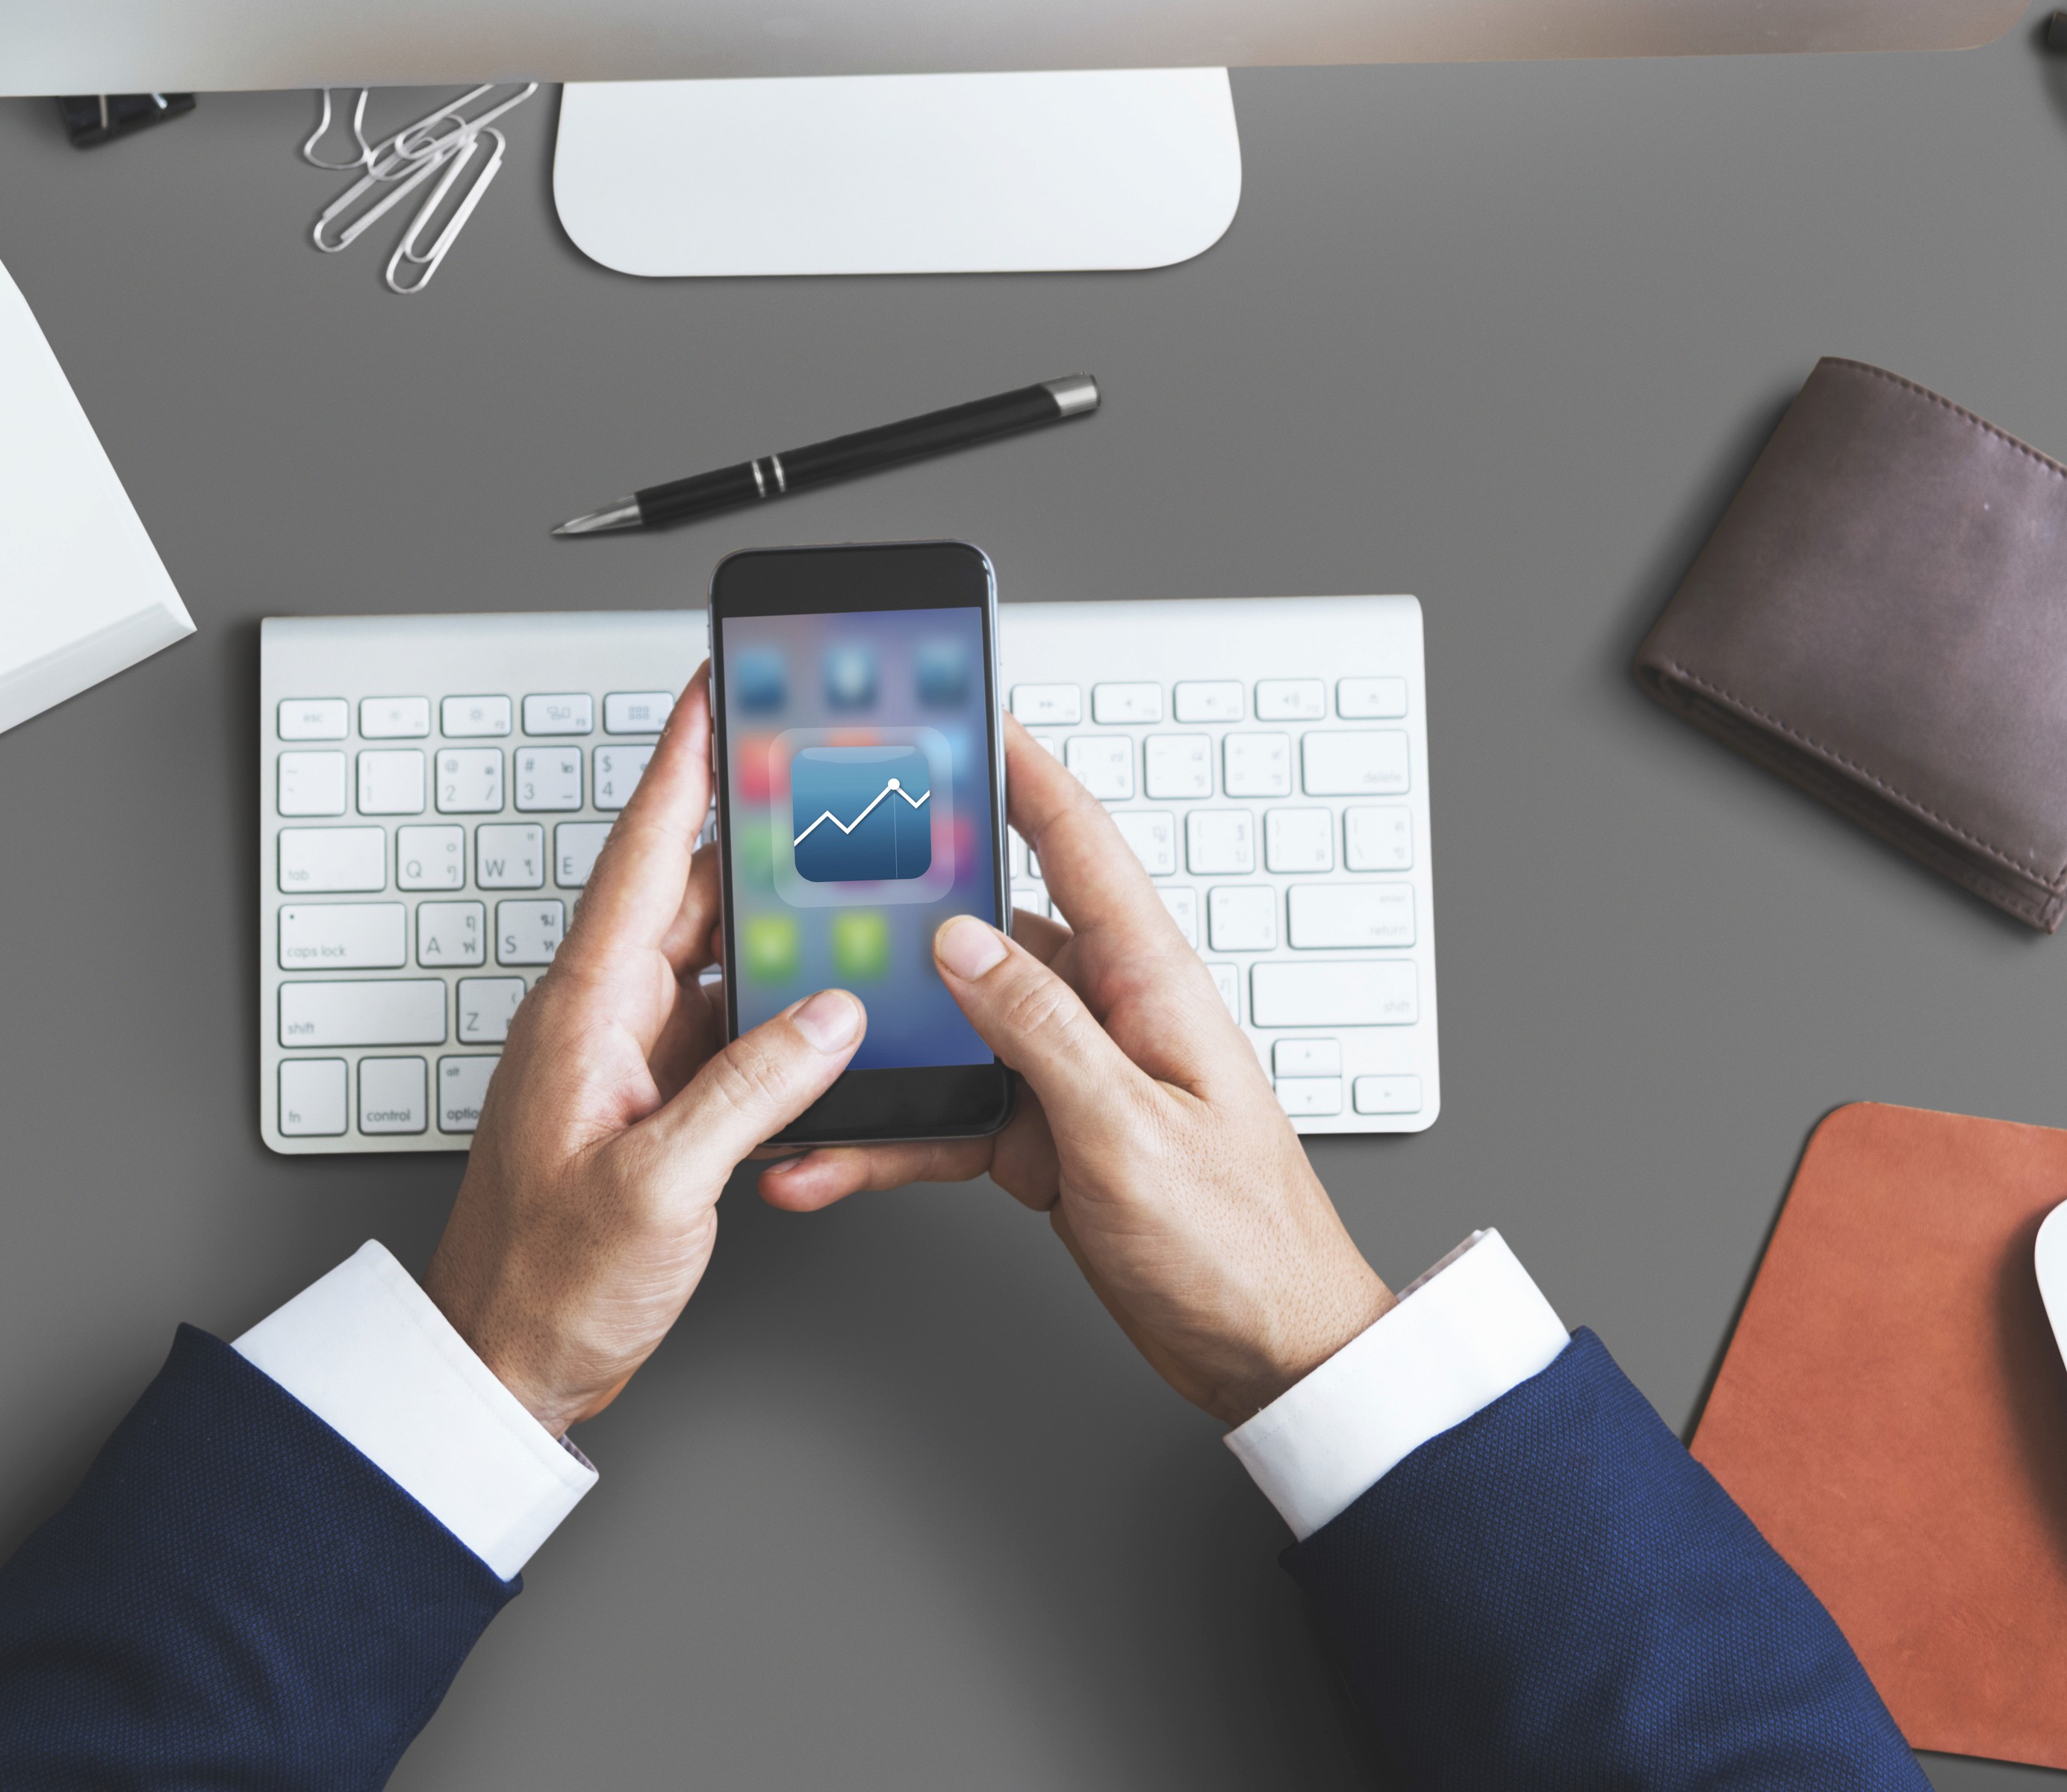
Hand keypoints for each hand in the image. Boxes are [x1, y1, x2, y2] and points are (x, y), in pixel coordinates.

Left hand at [424, 673, 865, 1432]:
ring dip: (772, 931)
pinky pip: (720, 1031)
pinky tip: (820, 1015)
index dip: (682, 761)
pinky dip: (771, 1013)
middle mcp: (600, 1021)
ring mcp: (623, 1062)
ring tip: (844, 886)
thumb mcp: (657, 1186)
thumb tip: (824, 1014)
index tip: (712, 685)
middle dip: (754, 835)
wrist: (502, 1367)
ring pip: (711, 963)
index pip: (641, 854)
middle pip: (688, 897)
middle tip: (820, 777)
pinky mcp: (649, 1106)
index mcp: (584, 1013)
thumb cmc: (543, 1285)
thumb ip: (749, 1092)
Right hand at [761, 724, 1393, 1424]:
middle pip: (989, 930)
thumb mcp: (1131, 1132)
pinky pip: (948, 1117)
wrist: (1268, 1353)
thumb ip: (1043, 1030)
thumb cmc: (1239, 1245)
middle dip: (904, 906)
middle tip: (819, 873)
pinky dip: (890, 1138)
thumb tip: (962, 941)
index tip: (964, 713)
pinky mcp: (1044, 1138)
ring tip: (798, 1045)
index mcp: (1148, 982)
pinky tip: (831, 1158)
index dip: (1021, 771)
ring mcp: (1071, 1075)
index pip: (1077, 845)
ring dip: (877, 1047)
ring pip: (951, 1030)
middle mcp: (1106, 1013)